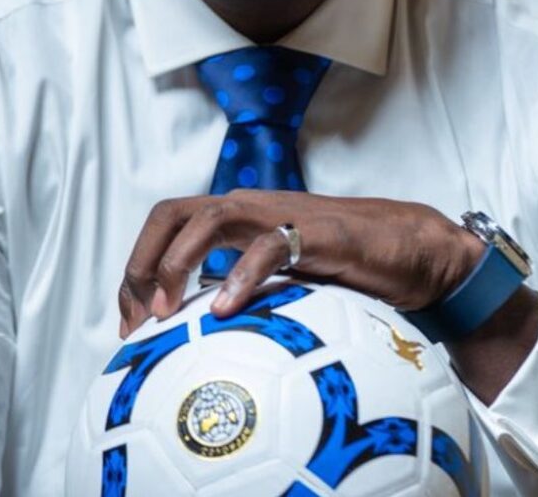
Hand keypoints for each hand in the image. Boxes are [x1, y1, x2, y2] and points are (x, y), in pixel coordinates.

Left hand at [117, 189, 480, 337]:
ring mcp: (281, 214)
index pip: (166, 225)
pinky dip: (241, 275)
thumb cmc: (342, 264)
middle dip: (143, 261)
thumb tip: (197, 330)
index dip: (138, 269)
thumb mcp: (278, 278)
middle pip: (173, 213)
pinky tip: (226, 309)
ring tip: (167, 310)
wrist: (406, 247)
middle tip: (138, 317)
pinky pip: (269, 245)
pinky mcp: (315, 231)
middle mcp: (250, 207)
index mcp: (236, 217)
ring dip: (179, 262)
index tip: (131, 322)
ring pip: (211, 217)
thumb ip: (239, 288)